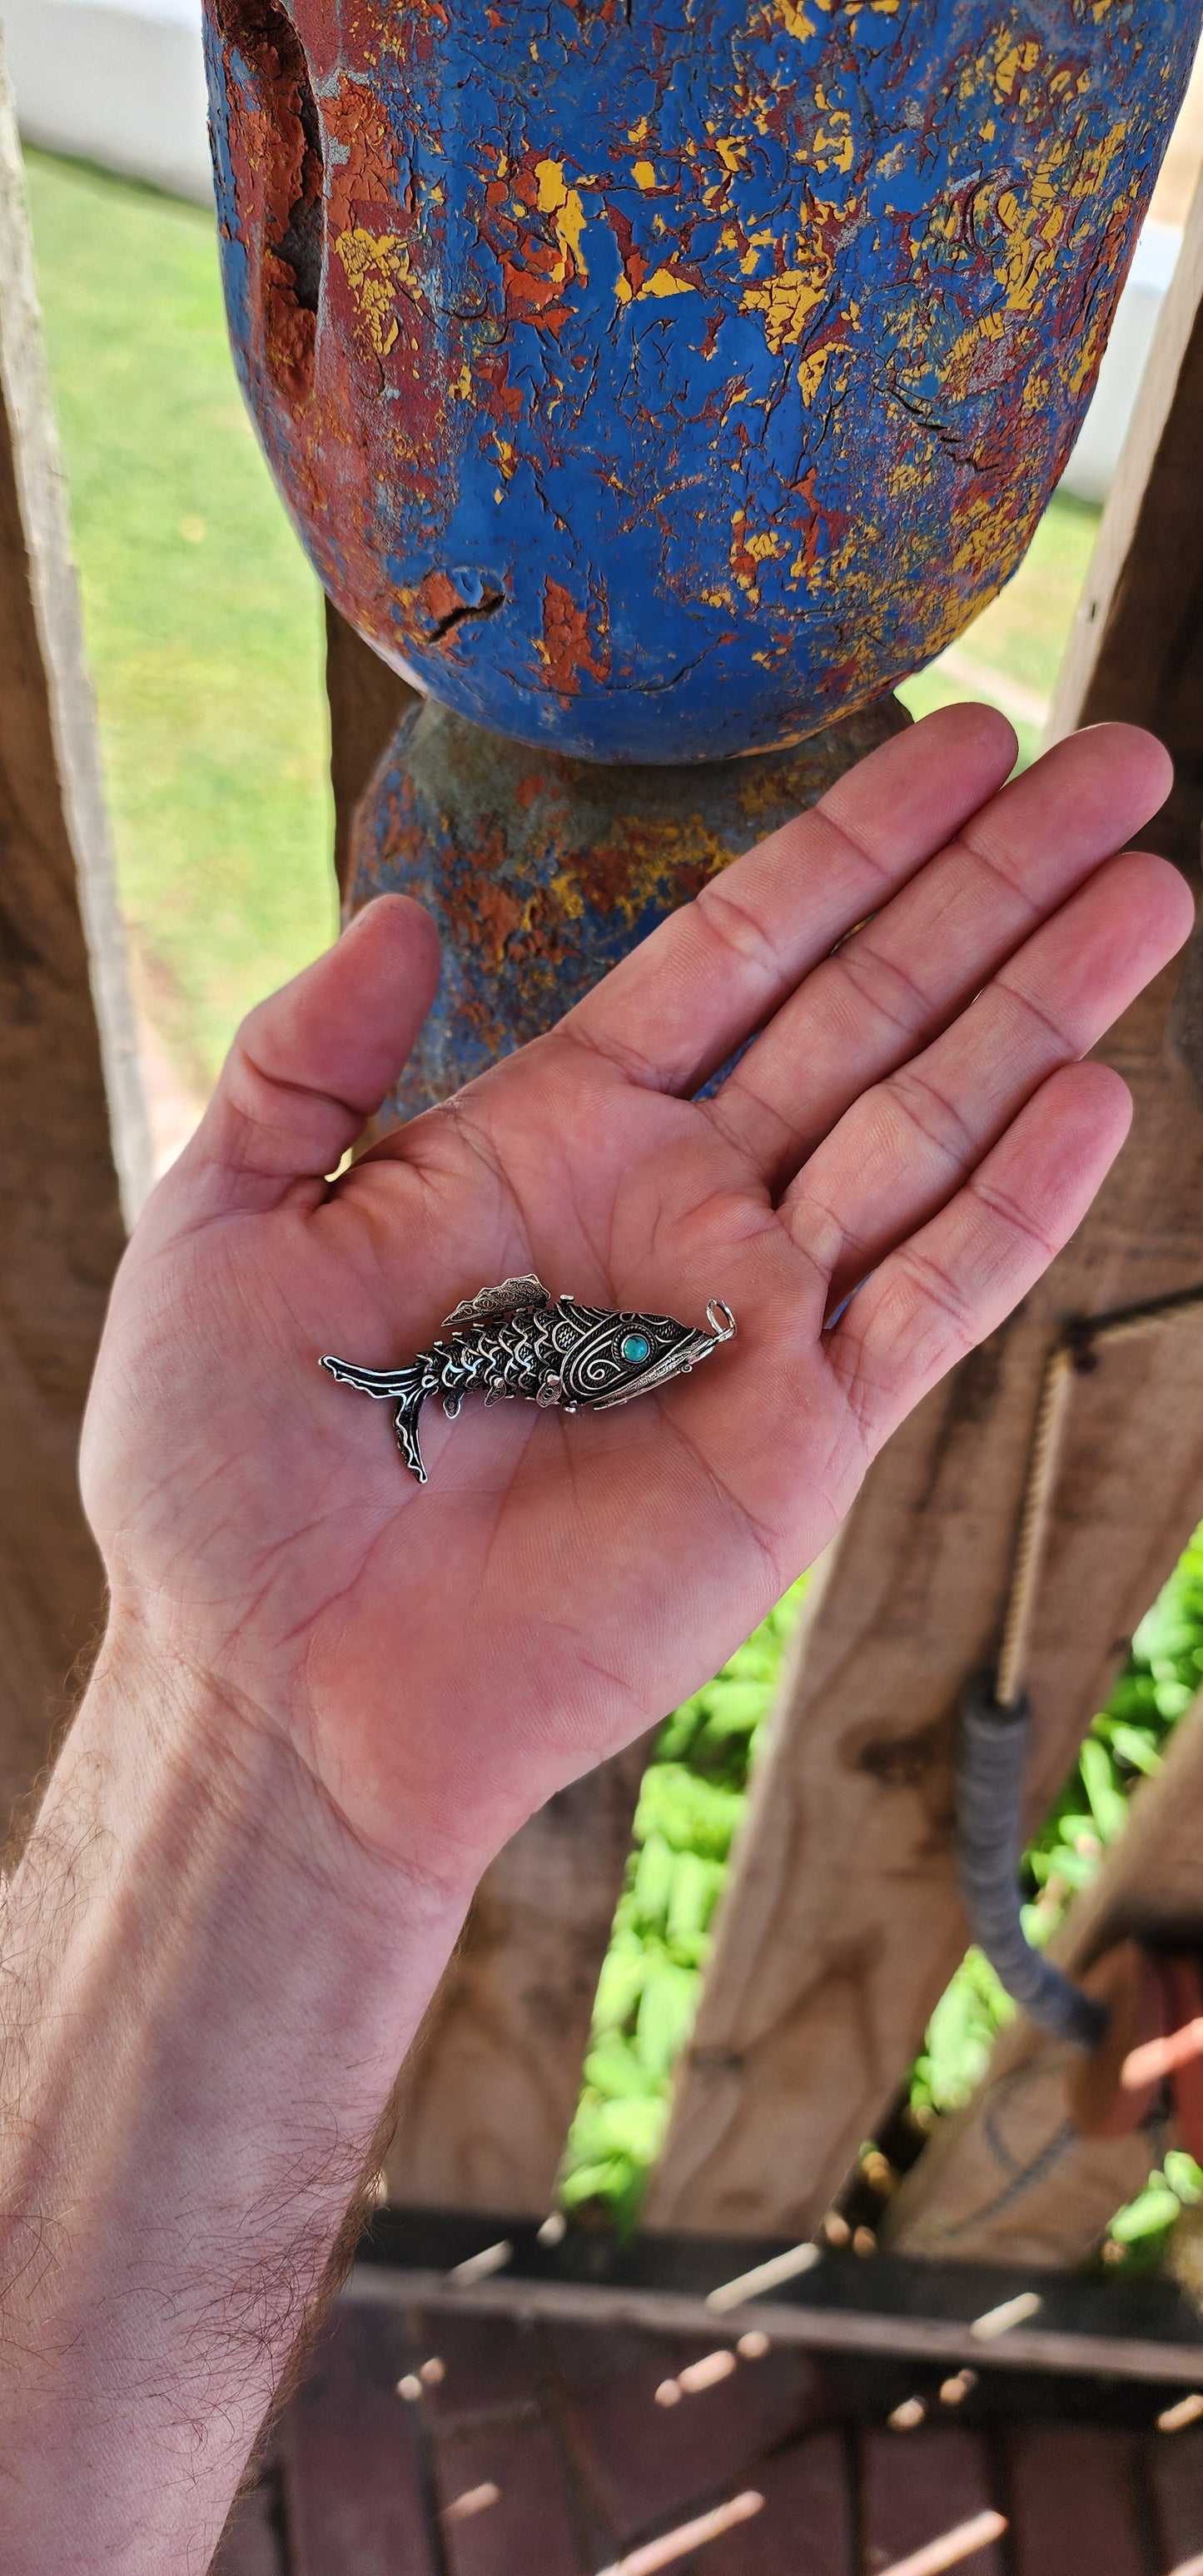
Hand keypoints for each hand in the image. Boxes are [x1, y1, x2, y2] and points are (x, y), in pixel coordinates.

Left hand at [82, 707, 1190, 1890]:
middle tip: (1120, 766)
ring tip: (1152, 885)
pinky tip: (1098, 1088)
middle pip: (872, 1006)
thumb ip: (307, 1060)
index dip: (856, 842)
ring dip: (1046, 1005)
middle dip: (998, 886)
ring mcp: (754, 1321)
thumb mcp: (225, 1229)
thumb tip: (398, 909)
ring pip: (929, 1125)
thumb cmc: (226, 1476)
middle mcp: (679, 1209)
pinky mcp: (800, 1442)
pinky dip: (1015, 1199)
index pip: (742, 950)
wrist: (278, 1692)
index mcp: (556, 1135)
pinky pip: (931, 1297)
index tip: (968, 738)